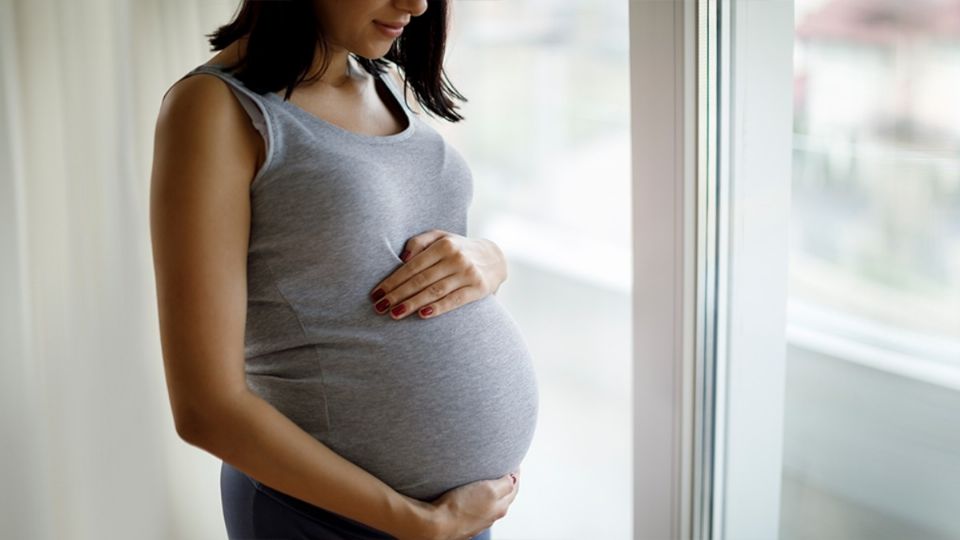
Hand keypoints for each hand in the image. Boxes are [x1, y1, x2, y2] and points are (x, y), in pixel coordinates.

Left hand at [368, 229, 507, 319]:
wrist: (495, 258)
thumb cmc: (458, 249)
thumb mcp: (441, 237)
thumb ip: (419, 242)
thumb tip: (401, 258)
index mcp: (444, 244)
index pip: (412, 266)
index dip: (392, 280)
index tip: (376, 293)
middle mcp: (456, 258)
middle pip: (420, 280)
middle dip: (397, 294)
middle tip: (379, 307)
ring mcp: (468, 273)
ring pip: (434, 291)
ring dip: (412, 304)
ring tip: (394, 314)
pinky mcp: (479, 288)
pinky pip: (455, 300)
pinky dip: (438, 308)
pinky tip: (422, 315)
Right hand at [426, 470, 520, 539]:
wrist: (436, 525)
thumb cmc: (461, 507)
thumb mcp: (489, 490)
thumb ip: (505, 484)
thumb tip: (513, 478)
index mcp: (500, 508)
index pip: (514, 488)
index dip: (515, 473)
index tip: (512, 461)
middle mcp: (491, 517)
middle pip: (504, 497)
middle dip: (505, 482)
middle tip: (501, 468)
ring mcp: (477, 521)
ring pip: (489, 503)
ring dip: (490, 491)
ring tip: (485, 478)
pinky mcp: (462, 521)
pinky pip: (474, 507)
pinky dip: (477, 498)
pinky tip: (468, 494)